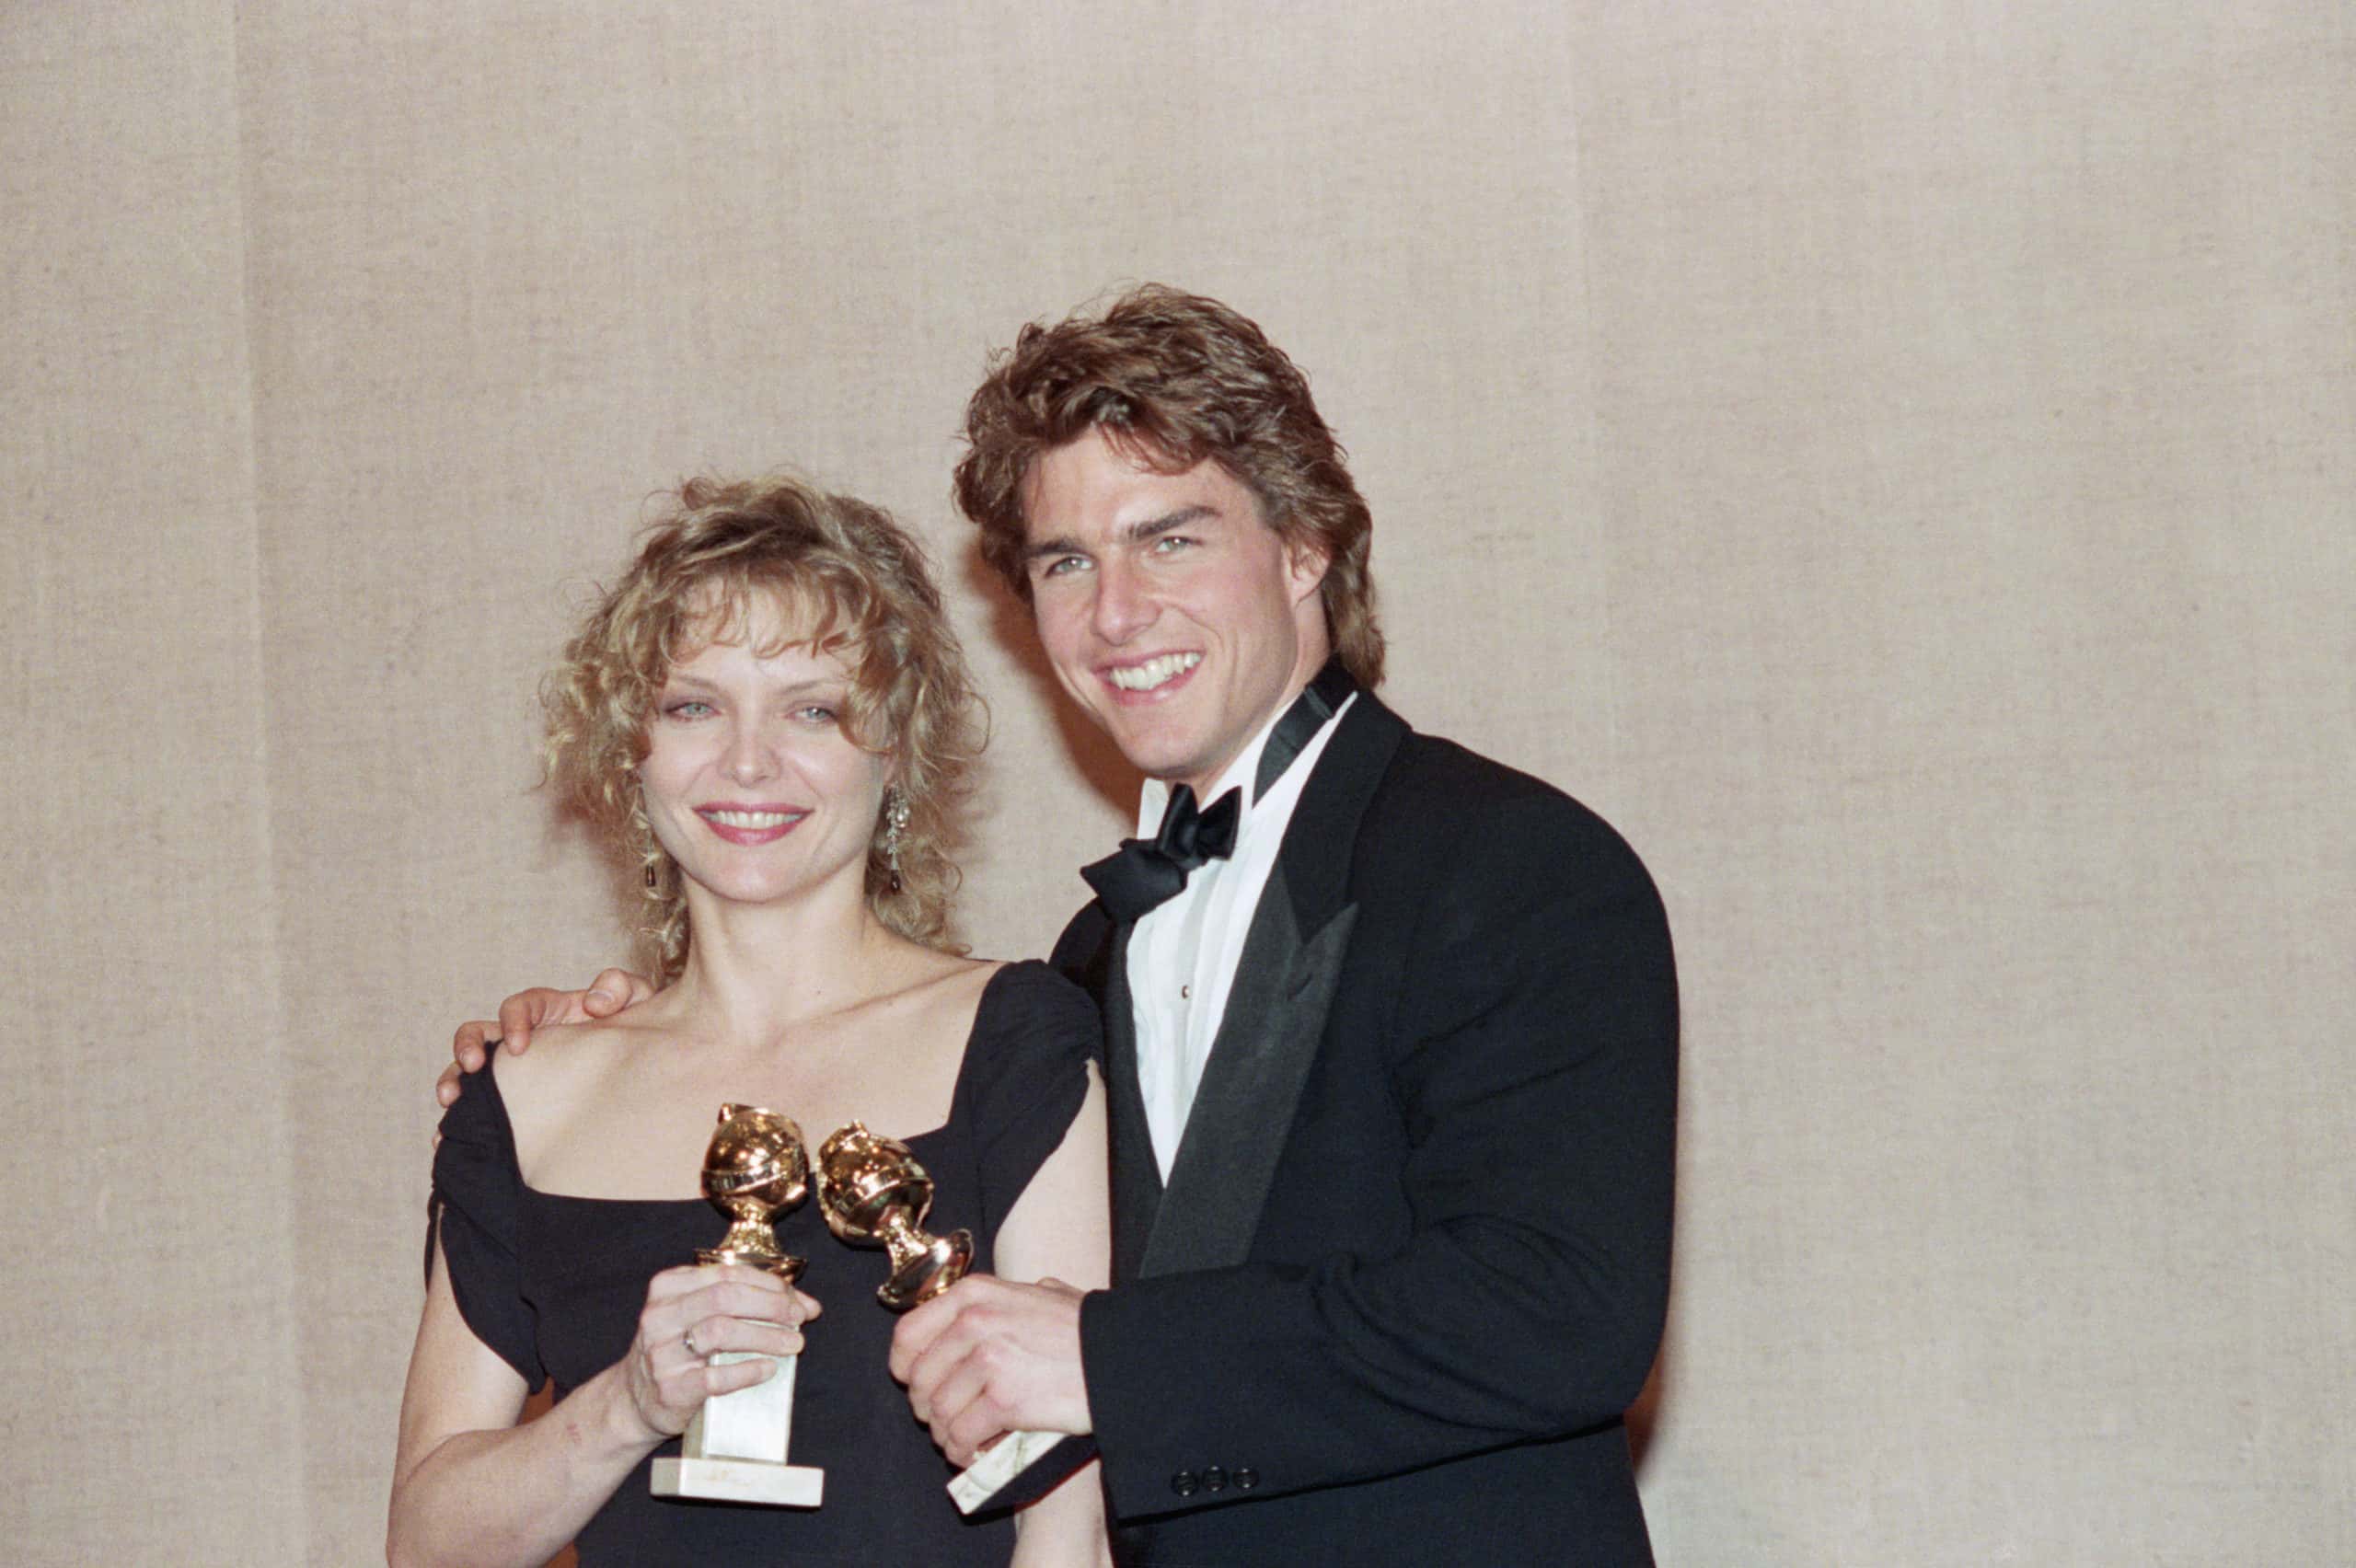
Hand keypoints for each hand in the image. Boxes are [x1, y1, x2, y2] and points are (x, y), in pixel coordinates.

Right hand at [435, 968, 656, 1107]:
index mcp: (548, 1010)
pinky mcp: (512, 1095)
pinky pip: (478, 1104)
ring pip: (468, 1069)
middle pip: (478, 1032)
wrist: (634, 1061)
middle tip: (470, 1067)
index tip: (518, 1046)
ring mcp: (513, 1067)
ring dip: (453, 1080)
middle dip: (467, 1046)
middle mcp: (522, 1035)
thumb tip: (594, 1003)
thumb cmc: (631, 1025)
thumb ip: (620, 988)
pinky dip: (461, 1118)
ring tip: (448, 1102)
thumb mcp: (635, 999)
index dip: (513, 1021)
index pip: (519, 1006)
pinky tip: (449, 1139)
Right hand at [620, 1263, 822, 1442]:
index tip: (798, 1301)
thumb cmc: (677, 1350)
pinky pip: (715, 1377)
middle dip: (771, 1306)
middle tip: (799, 1319)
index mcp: (668, 1287)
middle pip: (725, 1297)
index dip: (770, 1285)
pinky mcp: (670, 1389)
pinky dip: (747, 1371)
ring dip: (765, 1336)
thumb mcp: (696, 1315)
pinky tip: (768, 1369)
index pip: (728, 1274)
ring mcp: (662, 1353)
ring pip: (720, 1331)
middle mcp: (660, 1316)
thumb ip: (742, 1301)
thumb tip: (804, 1304)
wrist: (633, 1400)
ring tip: (794, 1344)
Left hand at [889, 1275, 1091, 1465]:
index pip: (908, 1332)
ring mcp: (989, 1360)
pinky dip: (963, 1451)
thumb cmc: (1086, 1328)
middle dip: (928, 1408)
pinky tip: (976, 1453)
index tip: (916, 1384)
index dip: (905, 1366)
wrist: (1120, 1358)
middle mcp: (974, 1322)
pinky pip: (961, 1435)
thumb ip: (1007, 1299)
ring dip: (946, 1434)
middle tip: (946, 1420)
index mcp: (975, 1295)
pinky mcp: (1005, 1399)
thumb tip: (991, 1306)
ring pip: (939, 1411)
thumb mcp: (1041, 1292)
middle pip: (920, 1379)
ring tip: (963, 1440)